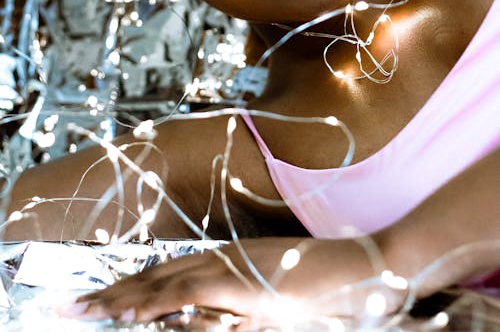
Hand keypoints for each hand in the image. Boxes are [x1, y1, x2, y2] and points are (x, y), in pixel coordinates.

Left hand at [58, 237, 407, 326]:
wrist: (360, 267)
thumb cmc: (324, 286)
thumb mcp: (273, 306)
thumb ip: (239, 312)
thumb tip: (202, 322)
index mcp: (227, 265)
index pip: (167, 277)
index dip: (130, 289)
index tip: (98, 302)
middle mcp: (221, 262)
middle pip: (155, 277)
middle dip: (110, 294)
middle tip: (68, 306)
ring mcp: (231, 269)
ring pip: (162, 281)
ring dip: (119, 297)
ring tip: (81, 309)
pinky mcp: (241, 281)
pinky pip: (188, 291)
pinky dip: (154, 300)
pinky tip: (126, 310)